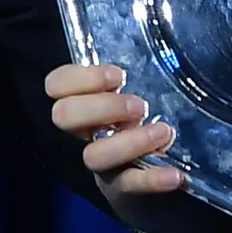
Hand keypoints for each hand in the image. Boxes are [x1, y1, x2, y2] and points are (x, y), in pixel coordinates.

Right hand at [46, 61, 187, 205]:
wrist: (161, 190)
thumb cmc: (149, 131)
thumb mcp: (140, 101)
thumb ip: (140, 79)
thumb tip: (172, 40)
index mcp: (86, 105)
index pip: (57, 85)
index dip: (80, 78)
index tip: (118, 76)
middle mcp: (86, 135)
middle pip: (64, 116)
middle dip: (102, 106)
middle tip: (140, 106)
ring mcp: (102, 166)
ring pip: (93, 156)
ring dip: (129, 142)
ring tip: (163, 133)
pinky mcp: (121, 193)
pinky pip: (129, 186)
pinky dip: (152, 179)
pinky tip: (174, 174)